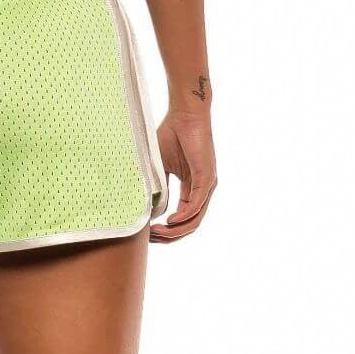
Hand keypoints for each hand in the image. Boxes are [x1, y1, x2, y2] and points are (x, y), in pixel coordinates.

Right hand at [150, 110, 216, 242]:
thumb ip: (156, 188)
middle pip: (189, 225)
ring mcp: (207, 186)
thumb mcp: (159, 167)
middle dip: (169, 236)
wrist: (185, 114)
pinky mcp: (207, 178)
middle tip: (150, 240)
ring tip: (157, 234)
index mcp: (191, 189)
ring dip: (175, 231)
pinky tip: (169, 222)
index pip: (182, 219)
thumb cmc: (171, 135)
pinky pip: (196, 206)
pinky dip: (183, 217)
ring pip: (194, 220)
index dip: (165, 231)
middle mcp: (202, 190)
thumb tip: (148, 210)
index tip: (147, 234)